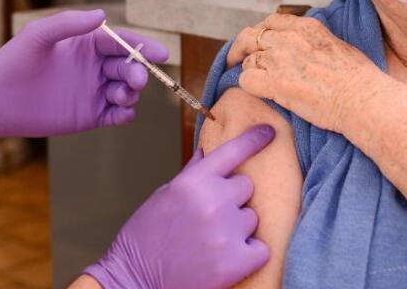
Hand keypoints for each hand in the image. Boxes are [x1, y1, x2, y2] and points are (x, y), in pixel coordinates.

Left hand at [0, 9, 167, 138]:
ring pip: (126, 91)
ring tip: (121, 96)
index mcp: (85, 45)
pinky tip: (121, 114)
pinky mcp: (89, 116)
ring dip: (132, 93)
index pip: (122, 42)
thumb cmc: (12, 62)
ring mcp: (92, 92)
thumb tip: (102, 14)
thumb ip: (68, 23)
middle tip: (134, 79)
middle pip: (128, 66)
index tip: (161, 52)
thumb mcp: (37, 36)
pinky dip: (126, 115)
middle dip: (138, 71)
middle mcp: (93, 67)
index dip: (143, 45)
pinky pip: (116, 115)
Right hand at [84, 125, 274, 288]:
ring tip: (211, 241)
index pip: (232, 152)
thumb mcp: (162, 197)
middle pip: (246, 186)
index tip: (270, 132)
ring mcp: (226, 232)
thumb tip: (207, 153)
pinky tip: (225, 258)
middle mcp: (212, 202)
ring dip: (239, 227)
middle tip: (210, 217)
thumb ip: (190, 175)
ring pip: (252, 217)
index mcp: (192, 182)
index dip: (254, 140)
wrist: (135, 281)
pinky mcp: (237, 262)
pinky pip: (262, 248)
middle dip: (233, 199)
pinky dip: (249, 254)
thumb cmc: (144, 238)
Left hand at [227, 14, 375, 132]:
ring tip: (258, 82)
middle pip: (250, 36)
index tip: (260, 44)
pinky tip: (258, 91)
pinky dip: (248, 85)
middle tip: (238, 59)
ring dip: (250, 70)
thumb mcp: (336, 44)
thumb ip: (314, 41)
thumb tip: (307, 48)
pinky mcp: (275, 83)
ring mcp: (280, 60)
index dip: (262, 33)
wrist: (363, 99)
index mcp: (306, 26)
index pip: (271, 22)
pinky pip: (245, 80)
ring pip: (248, 60)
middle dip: (241, 47)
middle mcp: (289, 39)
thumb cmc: (359, 79)